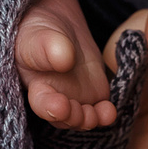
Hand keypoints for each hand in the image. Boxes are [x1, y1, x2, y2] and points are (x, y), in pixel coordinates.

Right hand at [17, 0, 114, 129]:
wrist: (56, 29)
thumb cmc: (38, 33)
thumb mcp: (37, 36)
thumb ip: (48, 47)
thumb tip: (64, 60)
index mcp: (36, 88)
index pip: (41, 103)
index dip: (49, 108)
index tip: (59, 105)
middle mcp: (55, 100)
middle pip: (64, 118)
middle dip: (74, 117)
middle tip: (82, 111)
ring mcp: (76, 100)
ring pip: (84, 118)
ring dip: (92, 119)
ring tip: (104, 113)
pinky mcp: (94, 95)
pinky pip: (101, 110)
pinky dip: (106, 114)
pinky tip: (111, 110)